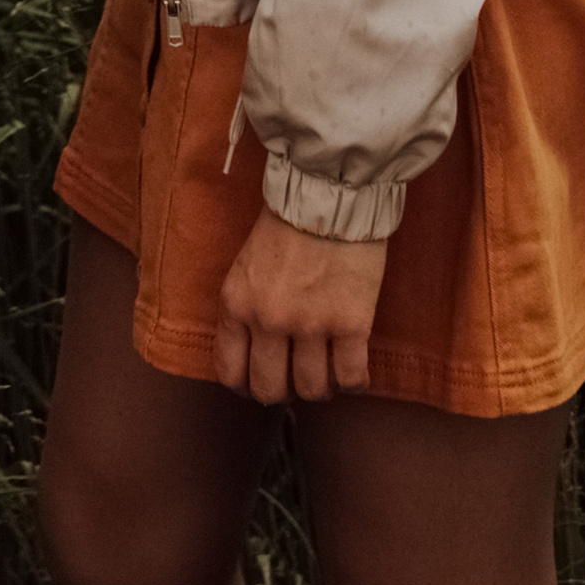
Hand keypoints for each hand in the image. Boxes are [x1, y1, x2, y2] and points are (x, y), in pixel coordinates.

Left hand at [213, 207, 388, 404]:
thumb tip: (254, 352)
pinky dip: (353, 382)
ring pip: (313, 390)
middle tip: (297, 378)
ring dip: (321, 386)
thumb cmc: (287, 224)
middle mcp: (268, 320)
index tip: (261, 381)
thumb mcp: (246, 266)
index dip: (248, 386)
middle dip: (285, 391)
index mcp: (236, 303)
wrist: (327, 193)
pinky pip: (351, 378)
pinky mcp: (351, 324)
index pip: (230, 372)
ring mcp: (311, 325)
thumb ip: (246, 309)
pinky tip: (353, 368)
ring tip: (327, 370)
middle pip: (271, 390)